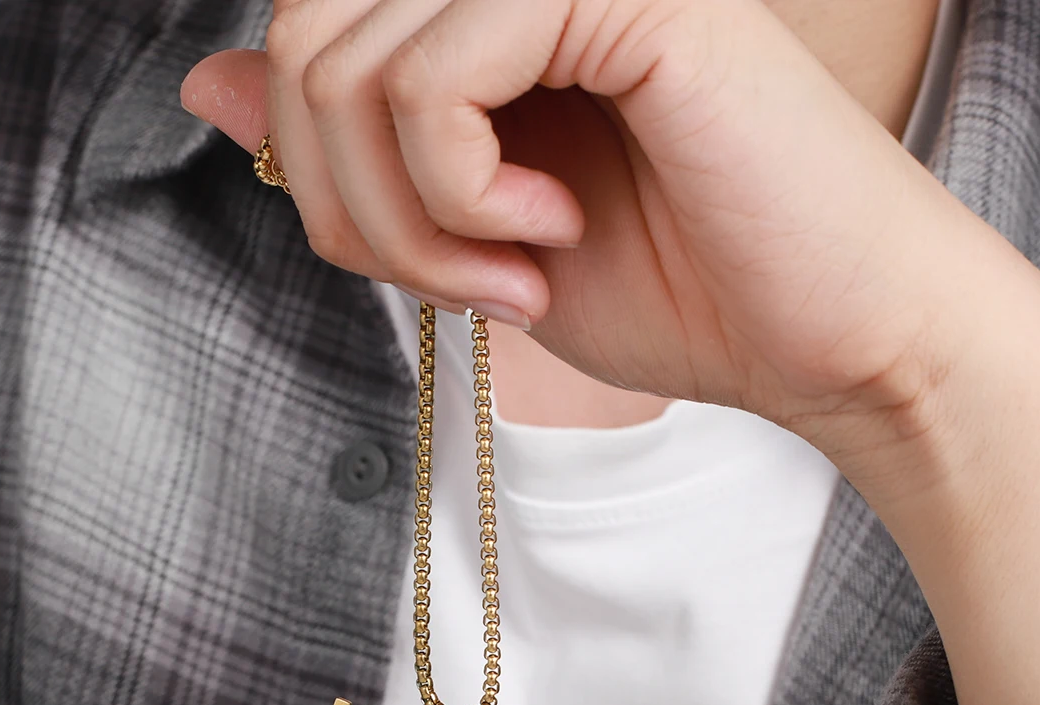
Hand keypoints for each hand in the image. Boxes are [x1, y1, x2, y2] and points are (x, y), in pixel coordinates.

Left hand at [180, 0, 1039, 448]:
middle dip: (343, 206)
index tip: (427, 268)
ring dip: (404, 221)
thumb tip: (206, 77)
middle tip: (460, 286)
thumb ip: (350, 151)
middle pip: (300, 38)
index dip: (316, 174)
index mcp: (491, 8)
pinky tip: (546, 235)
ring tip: (510, 276)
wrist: (833, 336)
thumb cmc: (683, 292)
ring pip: (342, 60)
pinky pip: (431, 77)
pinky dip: (458, 195)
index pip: (306, 38)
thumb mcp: (470, 239)